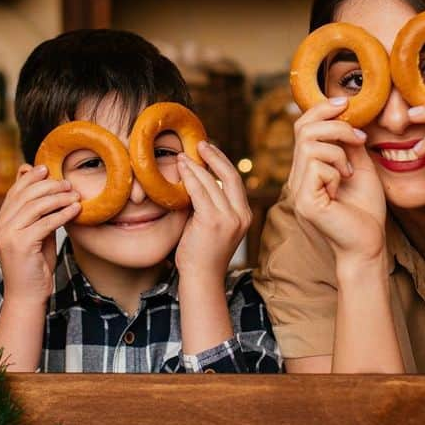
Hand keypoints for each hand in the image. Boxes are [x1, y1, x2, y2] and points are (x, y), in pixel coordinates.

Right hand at [0, 164, 80, 305]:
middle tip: (68, 183)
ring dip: (59, 197)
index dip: (31, 178)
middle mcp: (0, 226)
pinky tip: (76, 210)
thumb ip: (38, 214)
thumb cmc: (34, 265)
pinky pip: (46, 223)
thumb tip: (46, 190)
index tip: (48, 168)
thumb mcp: (35, 234)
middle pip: (25, 195)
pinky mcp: (20, 245)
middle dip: (49, 185)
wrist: (27, 296)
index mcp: (0, 222)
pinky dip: (63, 214)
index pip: (15, 192)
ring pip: (36, 206)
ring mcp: (8, 235)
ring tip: (75, 195)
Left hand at [173, 141, 251, 281]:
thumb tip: (196, 180)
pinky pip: (199, 192)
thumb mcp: (211, 226)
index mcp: (244, 215)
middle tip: (199, 144)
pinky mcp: (213, 221)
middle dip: (214, 156)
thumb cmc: (202, 255)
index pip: (235, 181)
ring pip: (211, 182)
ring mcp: (229, 218)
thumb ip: (210, 205)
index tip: (208, 152)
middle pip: (229, 175)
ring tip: (181, 157)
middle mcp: (241, 215)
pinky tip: (180, 169)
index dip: (222, 163)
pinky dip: (189, 177)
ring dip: (195, 166)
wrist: (201, 279)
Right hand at [287, 98, 387, 266]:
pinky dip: (337, 170)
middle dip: (335, 125)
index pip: (303, 126)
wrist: (369, 245)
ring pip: (311, 144)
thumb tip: (346, 114)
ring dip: (339, 151)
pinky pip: (317, 166)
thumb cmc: (366, 210)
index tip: (345, 101)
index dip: (321, 108)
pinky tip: (343, 187)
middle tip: (359, 138)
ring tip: (350, 171)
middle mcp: (298, 177)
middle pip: (304, 128)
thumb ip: (349, 143)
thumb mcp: (360, 166)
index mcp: (308, 168)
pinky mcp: (305, 201)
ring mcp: (298, 190)